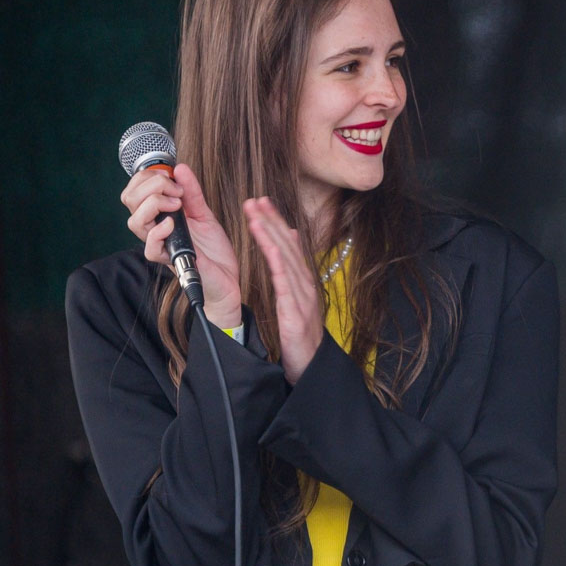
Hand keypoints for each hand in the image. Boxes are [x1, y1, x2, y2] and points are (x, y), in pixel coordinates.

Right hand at [121, 163, 242, 326]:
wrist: (227, 278)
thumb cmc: (213, 250)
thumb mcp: (205, 214)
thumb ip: (192, 192)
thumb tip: (180, 168)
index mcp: (159, 215)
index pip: (135, 191)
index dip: (146, 177)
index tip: (171, 175)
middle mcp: (154, 228)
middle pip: (129, 200)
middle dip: (151, 185)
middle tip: (176, 189)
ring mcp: (160, 244)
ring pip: (134, 221)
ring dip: (154, 204)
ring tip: (177, 203)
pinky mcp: (168, 260)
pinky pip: (149, 247)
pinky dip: (159, 231)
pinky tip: (173, 224)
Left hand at [242, 198, 324, 382]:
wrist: (310, 365)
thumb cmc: (301, 335)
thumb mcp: (296, 300)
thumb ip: (292, 272)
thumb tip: (289, 241)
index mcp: (303, 281)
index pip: (288, 245)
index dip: (276, 222)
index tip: (262, 202)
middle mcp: (305, 284)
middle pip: (288, 247)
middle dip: (272, 221)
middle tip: (255, 200)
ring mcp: (302, 296)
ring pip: (286, 260)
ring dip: (272, 236)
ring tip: (256, 216)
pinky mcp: (296, 311)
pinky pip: (287, 284)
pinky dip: (280, 264)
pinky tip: (272, 248)